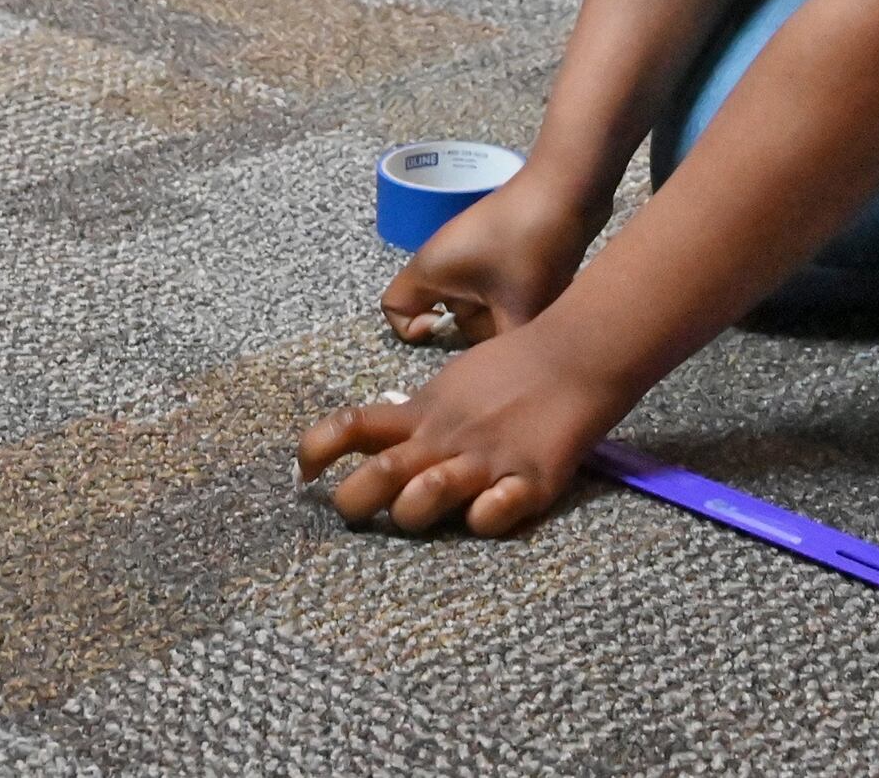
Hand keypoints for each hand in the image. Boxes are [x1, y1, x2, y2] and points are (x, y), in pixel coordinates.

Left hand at [299, 319, 625, 534]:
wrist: (576, 356)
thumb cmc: (513, 368)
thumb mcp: (451, 384)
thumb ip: (418, 415)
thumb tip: (380, 436)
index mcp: (423, 413)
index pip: (350, 427)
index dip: (314, 451)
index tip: (302, 476)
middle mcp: (445, 439)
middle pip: (375, 476)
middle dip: (351, 503)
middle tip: (356, 511)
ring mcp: (485, 462)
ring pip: (422, 501)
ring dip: (409, 514)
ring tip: (417, 514)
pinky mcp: (528, 482)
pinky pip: (491, 517)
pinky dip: (481, 522)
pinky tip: (485, 514)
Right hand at [377, 174, 593, 346]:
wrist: (569, 189)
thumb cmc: (529, 246)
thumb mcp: (518, 310)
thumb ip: (502, 351)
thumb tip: (506, 380)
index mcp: (431, 270)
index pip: (393, 308)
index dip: (410, 330)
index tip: (443, 331)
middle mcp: (447, 263)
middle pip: (449, 316)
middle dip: (482, 328)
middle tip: (514, 324)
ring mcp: (477, 256)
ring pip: (481, 306)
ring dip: (507, 314)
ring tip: (538, 308)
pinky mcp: (503, 252)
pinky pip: (501, 290)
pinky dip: (519, 299)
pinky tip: (546, 295)